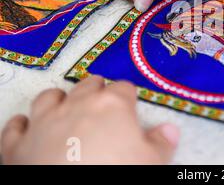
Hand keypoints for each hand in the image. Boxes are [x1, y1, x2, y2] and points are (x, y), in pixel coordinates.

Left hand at [1, 76, 179, 164]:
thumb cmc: (117, 173)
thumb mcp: (152, 162)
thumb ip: (162, 142)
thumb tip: (171, 129)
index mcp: (112, 105)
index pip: (124, 89)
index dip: (128, 97)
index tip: (130, 105)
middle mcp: (77, 104)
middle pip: (89, 85)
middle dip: (97, 91)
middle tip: (103, 104)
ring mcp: (44, 121)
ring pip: (50, 97)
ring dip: (59, 100)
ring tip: (67, 108)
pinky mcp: (18, 144)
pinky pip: (17, 125)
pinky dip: (23, 124)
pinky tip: (29, 126)